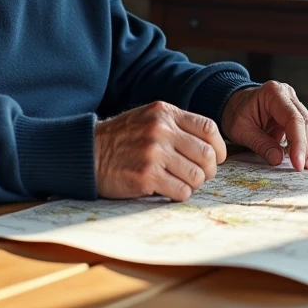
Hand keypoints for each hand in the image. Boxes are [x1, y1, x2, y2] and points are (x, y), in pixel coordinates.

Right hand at [94, 102, 226, 201]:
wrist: (89, 152)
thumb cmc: (122, 138)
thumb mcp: (149, 118)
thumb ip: (177, 125)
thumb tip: (212, 146)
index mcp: (164, 113)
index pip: (209, 128)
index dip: (218, 148)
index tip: (215, 159)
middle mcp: (161, 130)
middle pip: (207, 155)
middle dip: (208, 170)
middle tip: (198, 176)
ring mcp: (153, 153)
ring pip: (197, 176)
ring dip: (193, 184)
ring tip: (180, 182)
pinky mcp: (146, 176)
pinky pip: (181, 191)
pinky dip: (179, 194)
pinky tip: (167, 190)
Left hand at [221, 81, 307, 170]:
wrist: (232, 104)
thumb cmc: (235, 112)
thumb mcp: (241, 130)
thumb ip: (260, 144)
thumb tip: (278, 159)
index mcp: (272, 93)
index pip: (293, 118)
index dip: (298, 142)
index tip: (298, 162)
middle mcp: (287, 95)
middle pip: (304, 122)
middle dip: (305, 147)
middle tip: (303, 167)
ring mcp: (292, 103)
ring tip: (305, 165)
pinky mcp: (294, 114)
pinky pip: (304, 130)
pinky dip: (304, 145)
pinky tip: (303, 158)